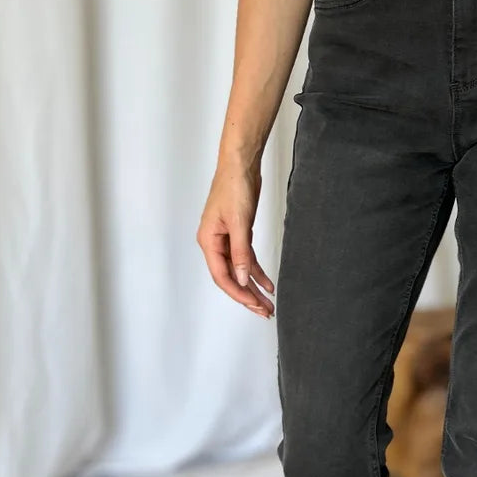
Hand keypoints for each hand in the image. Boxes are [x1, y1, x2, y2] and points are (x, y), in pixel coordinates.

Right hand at [197, 155, 274, 318]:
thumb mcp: (239, 222)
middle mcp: (215, 243)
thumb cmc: (233, 187)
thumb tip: (243, 278)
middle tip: (264, 311)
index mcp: (208, 241)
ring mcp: (227, 239)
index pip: (222, 275)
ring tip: (268, 304)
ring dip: (254, 287)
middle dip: (248, 296)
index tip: (254, 304)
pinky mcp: (239, 234)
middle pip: (231, 277)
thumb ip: (241, 252)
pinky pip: (247, 259)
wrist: (240, 164)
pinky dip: (258, 271)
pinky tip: (268, 284)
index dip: (238, 292)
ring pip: (241, 270)